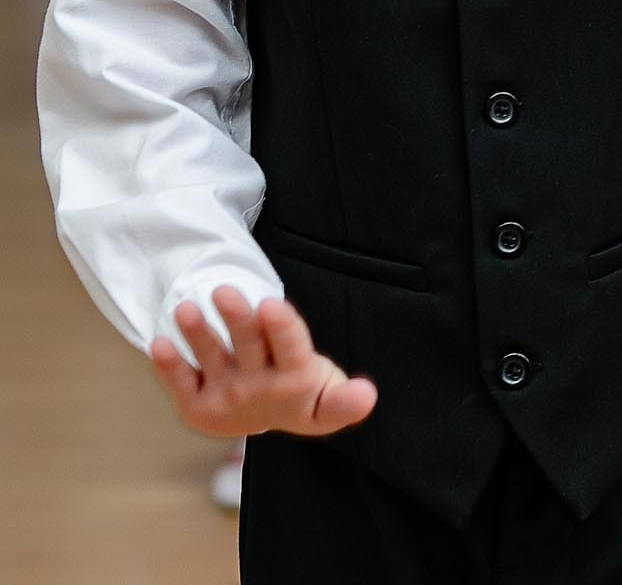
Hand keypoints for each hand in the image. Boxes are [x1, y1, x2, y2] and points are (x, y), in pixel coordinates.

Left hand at [146, 287, 377, 438]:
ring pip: (211, 358)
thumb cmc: (302, 392)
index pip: (292, 348)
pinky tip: (159, 342)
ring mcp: (225, 396)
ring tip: (185, 308)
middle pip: (248, 346)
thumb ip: (345, 400)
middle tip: (223, 290)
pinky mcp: (196, 405)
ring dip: (197, 334)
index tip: (272, 305)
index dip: (282, 328)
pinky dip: (169, 365)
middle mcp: (259, 388)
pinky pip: (180, 382)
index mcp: (296, 379)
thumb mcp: (330, 395)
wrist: (265, 423)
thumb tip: (368, 395)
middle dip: (236, 318)